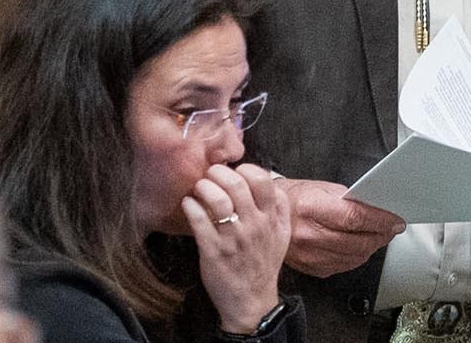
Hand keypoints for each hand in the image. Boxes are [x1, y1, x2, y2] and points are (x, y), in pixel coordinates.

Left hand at [181, 163, 289, 334]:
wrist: (251, 301)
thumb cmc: (263, 266)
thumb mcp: (282, 236)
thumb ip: (281, 209)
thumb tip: (272, 183)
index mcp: (270, 219)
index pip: (263, 180)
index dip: (246, 169)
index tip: (236, 171)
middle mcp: (254, 226)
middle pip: (237, 185)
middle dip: (219, 173)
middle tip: (210, 174)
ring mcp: (233, 238)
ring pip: (218, 201)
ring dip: (204, 187)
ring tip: (199, 188)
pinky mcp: (213, 251)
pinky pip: (200, 222)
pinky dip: (191, 207)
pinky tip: (188, 203)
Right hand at [277, 177, 405, 277]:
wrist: (265, 216)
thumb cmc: (293, 198)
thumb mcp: (321, 187)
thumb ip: (348, 199)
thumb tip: (375, 207)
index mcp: (312, 209)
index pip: (355, 218)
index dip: (380, 220)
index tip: (395, 219)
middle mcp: (309, 235)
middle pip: (358, 242)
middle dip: (381, 235)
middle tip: (391, 228)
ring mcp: (309, 255)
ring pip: (354, 257)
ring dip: (372, 247)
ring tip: (378, 236)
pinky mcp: (311, 268)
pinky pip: (343, 266)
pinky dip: (357, 257)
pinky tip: (360, 246)